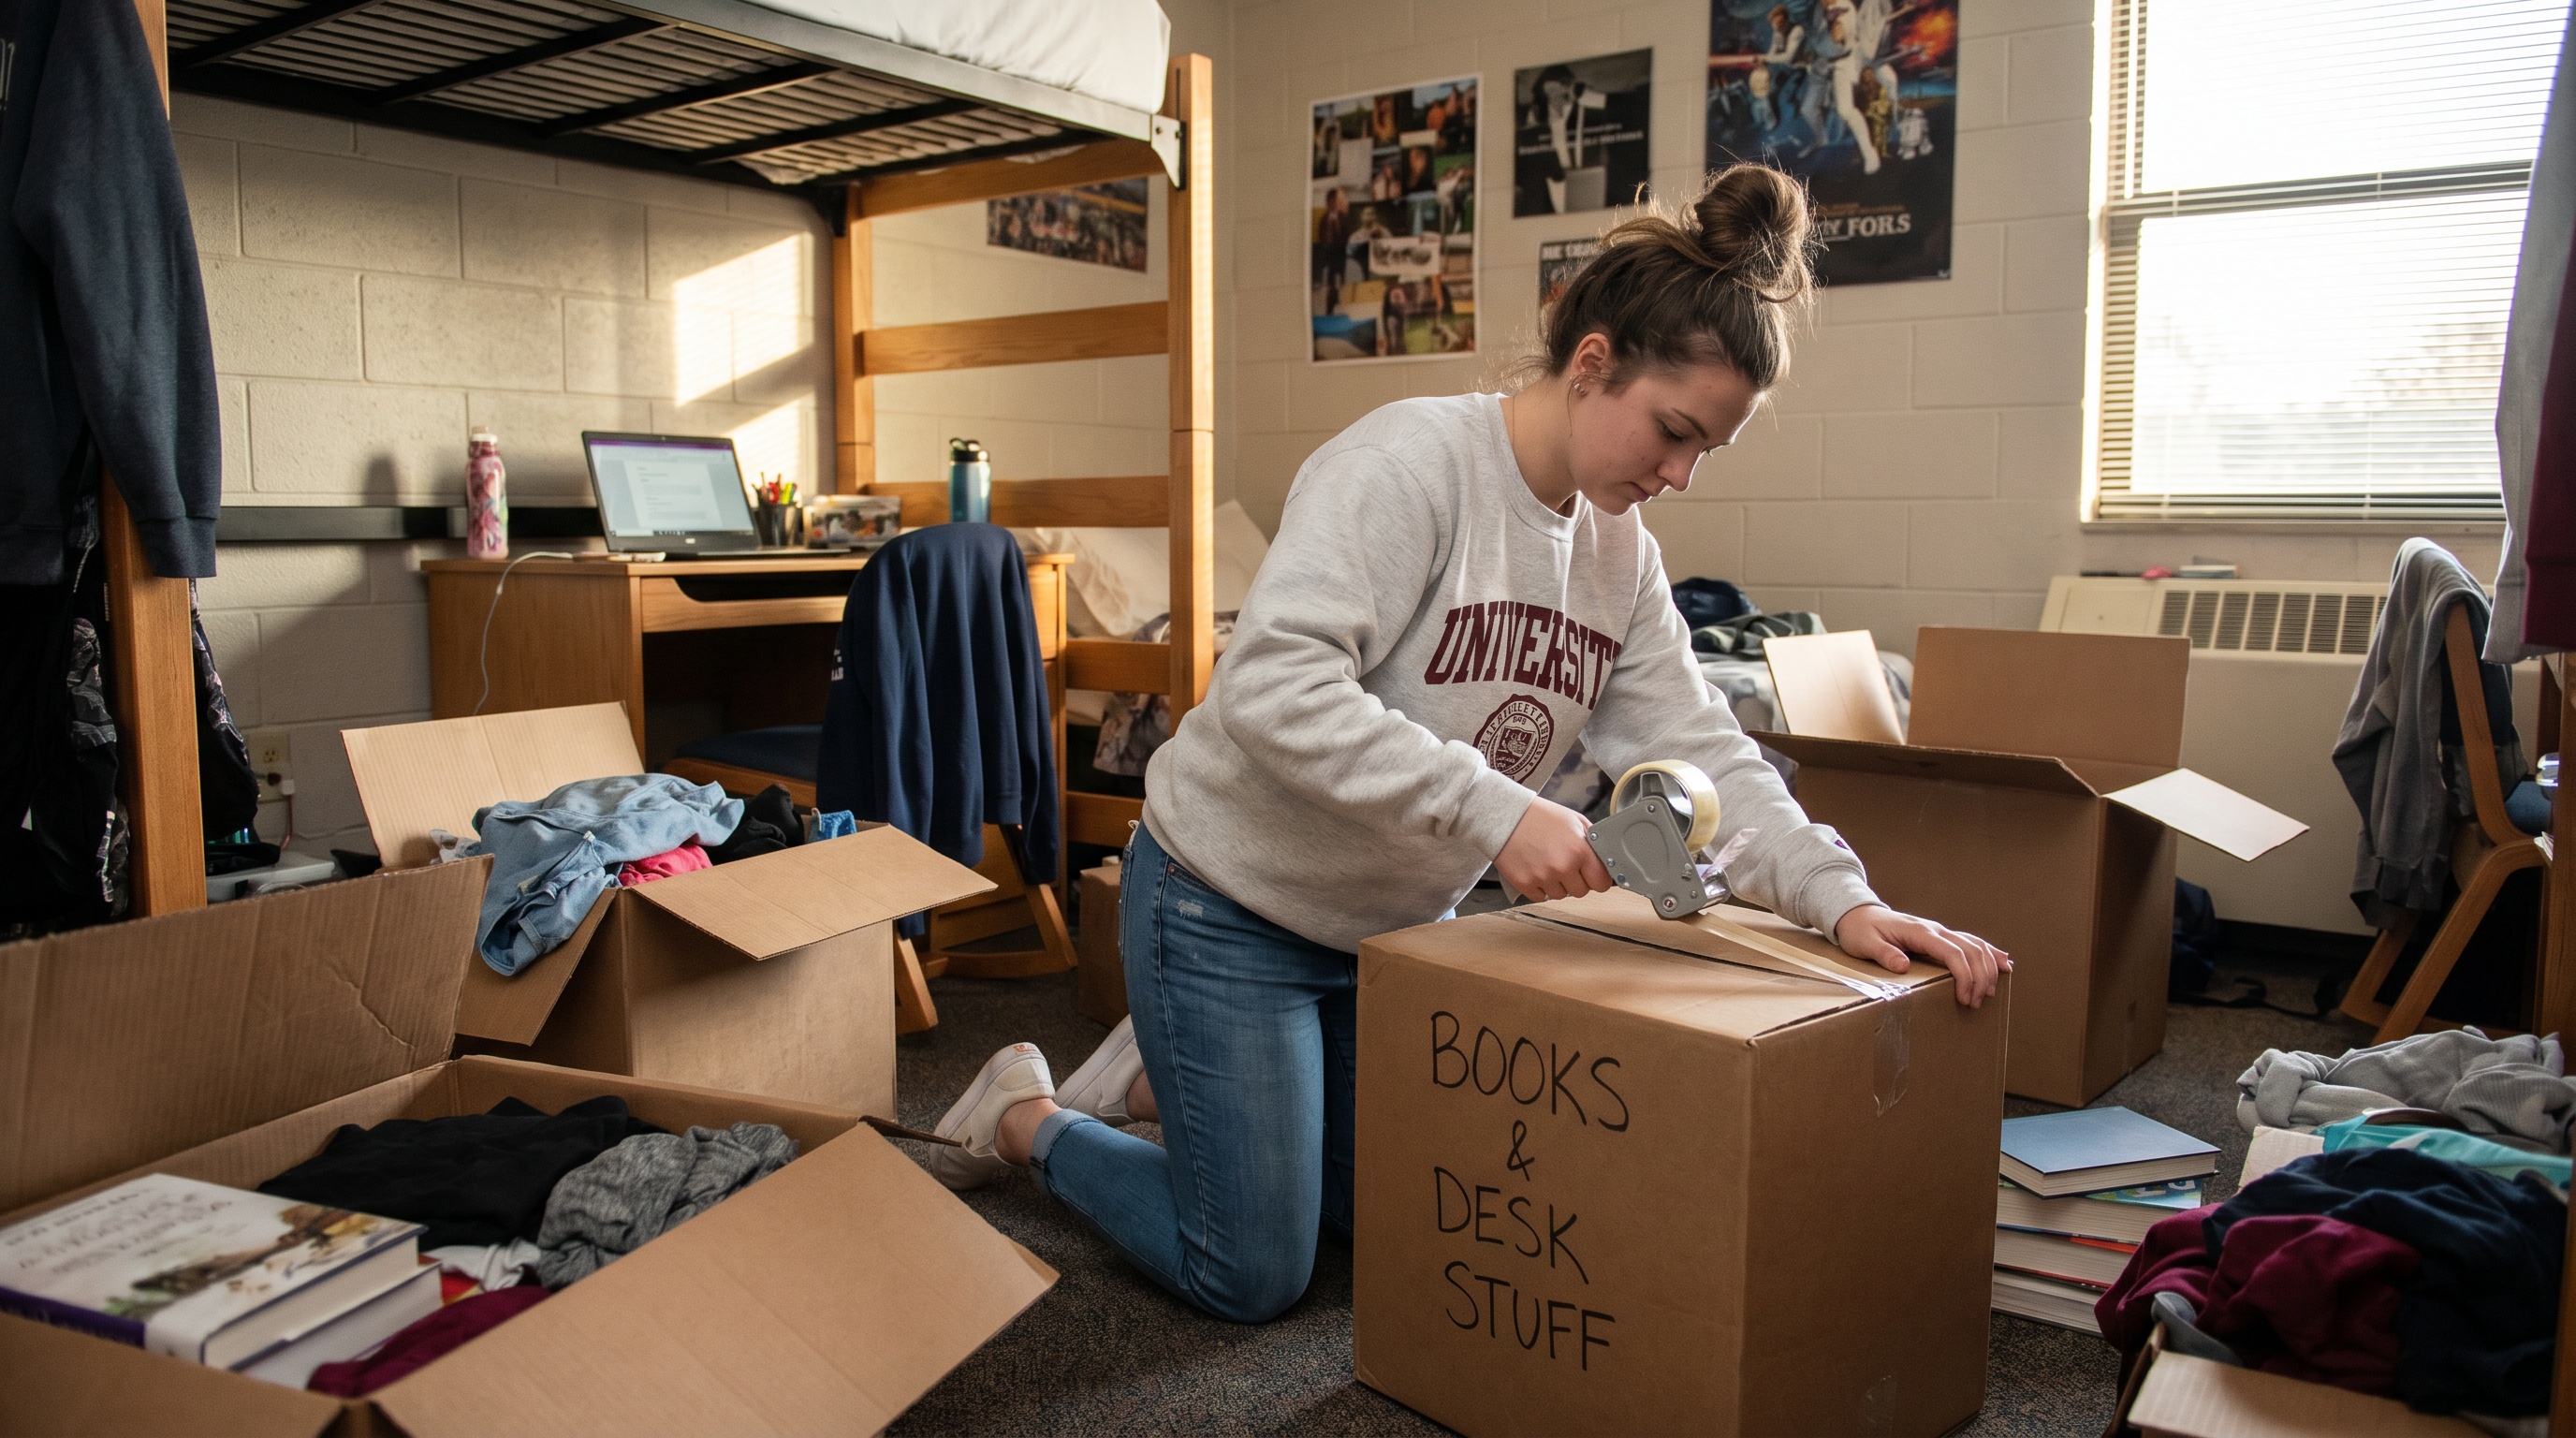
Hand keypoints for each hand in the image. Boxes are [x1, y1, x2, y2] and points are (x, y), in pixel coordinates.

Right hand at [1495, 797, 1614, 902]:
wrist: (1506, 816)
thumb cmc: (1539, 816)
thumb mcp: (1574, 820)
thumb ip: (1592, 842)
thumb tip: (1604, 859)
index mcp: (1579, 850)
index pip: (1601, 883)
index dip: (1597, 878)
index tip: (1592, 874)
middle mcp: (1563, 866)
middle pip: (1581, 892)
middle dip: (1576, 880)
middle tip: (1564, 864)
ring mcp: (1543, 877)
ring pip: (1560, 895)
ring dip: (1556, 884)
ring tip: (1546, 863)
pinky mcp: (1525, 884)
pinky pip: (1541, 897)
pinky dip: (1539, 887)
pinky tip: (1535, 868)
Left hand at [1833, 904, 2009, 1008]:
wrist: (1857, 913)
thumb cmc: (1860, 930)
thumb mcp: (1864, 943)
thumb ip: (1884, 953)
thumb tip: (1903, 966)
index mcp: (1920, 932)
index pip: (1953, 952)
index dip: (1965, 976)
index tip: (1965, 998)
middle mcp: (1935, 929)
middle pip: (1971, 950)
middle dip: (1980, 978)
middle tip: (1976, 1003)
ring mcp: (1939, 931)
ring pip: (1975, 945)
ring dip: (1988, 969)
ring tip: (1989, 993)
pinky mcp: (1940, 936)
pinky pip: (1970, 942)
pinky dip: (1989, 953)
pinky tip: (2003, 964)